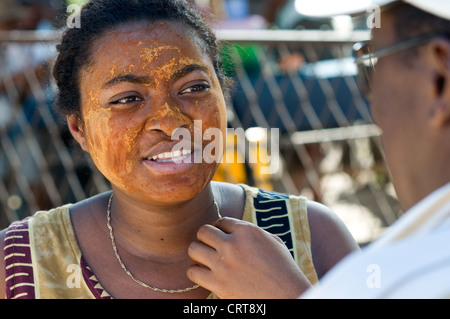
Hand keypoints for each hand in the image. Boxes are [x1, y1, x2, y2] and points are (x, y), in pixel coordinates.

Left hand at [187, 217, 311, 298]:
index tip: (224, 238)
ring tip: (206, 258)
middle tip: (212, 246)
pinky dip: (196, 272)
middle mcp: (233, 244)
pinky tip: (205, 274)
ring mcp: (223, 264)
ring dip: (198, 253)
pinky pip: (193, 272)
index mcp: (247, 231)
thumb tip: (233, 228)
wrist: (288, 296)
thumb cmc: (283, 269)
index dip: (221, 229)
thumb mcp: (272, 241)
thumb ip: (251, 232)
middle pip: (203, 231)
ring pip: (193, 249)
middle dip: (206, 238)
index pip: (221, 221)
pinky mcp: (218, 284)